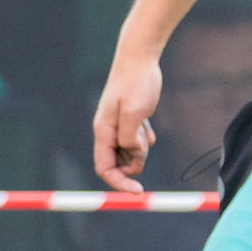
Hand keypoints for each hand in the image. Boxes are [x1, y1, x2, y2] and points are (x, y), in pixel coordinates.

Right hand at [93, 53, 163, 193]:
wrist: (139, 59)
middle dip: (133, 163)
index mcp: (103, 131)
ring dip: (140, 150)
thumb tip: (132, 155)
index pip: (105, 168)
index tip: (139, 191)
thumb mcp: (134, 112)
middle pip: (118, 164)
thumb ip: (131, 137)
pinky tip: (147, 122)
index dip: (120, 183)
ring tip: (145, 127)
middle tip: (144, 144)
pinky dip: (144, 139)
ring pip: (128, 153)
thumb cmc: (136, 83)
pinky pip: (137, 141)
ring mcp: (118, 127)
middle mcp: (108, 131)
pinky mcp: (130, 121)